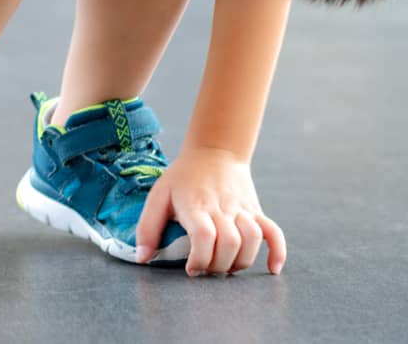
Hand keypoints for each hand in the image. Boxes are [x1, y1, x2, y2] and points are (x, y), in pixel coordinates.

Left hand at [137, 146, 285, 275]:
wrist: (214, 152)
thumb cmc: (182, 177)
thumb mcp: (158, 196)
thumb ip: (148, 227)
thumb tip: (142, 258)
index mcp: (195, 205)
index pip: (205, 236)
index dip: (200, 258)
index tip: (191, 268)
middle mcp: (221, 208)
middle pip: (229, 243)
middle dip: (218, 265)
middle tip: (205, 268)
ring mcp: (242, 210)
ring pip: (252, 240)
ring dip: (241, 262)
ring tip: (226, 267)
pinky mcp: (256, 211)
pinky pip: (274, 232)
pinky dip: (278, 252)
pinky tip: (273, 269)